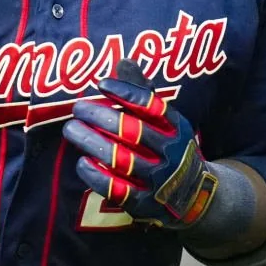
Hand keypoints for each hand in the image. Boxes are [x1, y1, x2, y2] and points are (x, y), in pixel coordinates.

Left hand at [62, 60, 217, 228]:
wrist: (194, 196)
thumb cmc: (170, 147)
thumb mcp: (166, 121)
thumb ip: (144, 93)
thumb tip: (124, 60)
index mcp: (178, 128)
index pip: (153, 106)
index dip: (126, 92)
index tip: (101, 84)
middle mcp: (172, 153)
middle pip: (133, 132)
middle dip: (100, 117)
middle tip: (77, 107)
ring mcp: (160, 181)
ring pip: (121, 159)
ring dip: (91, 143)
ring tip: (71, 129)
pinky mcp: (146, 204)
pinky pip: (117, 190)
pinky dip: (96, 176)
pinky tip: (81, 162)